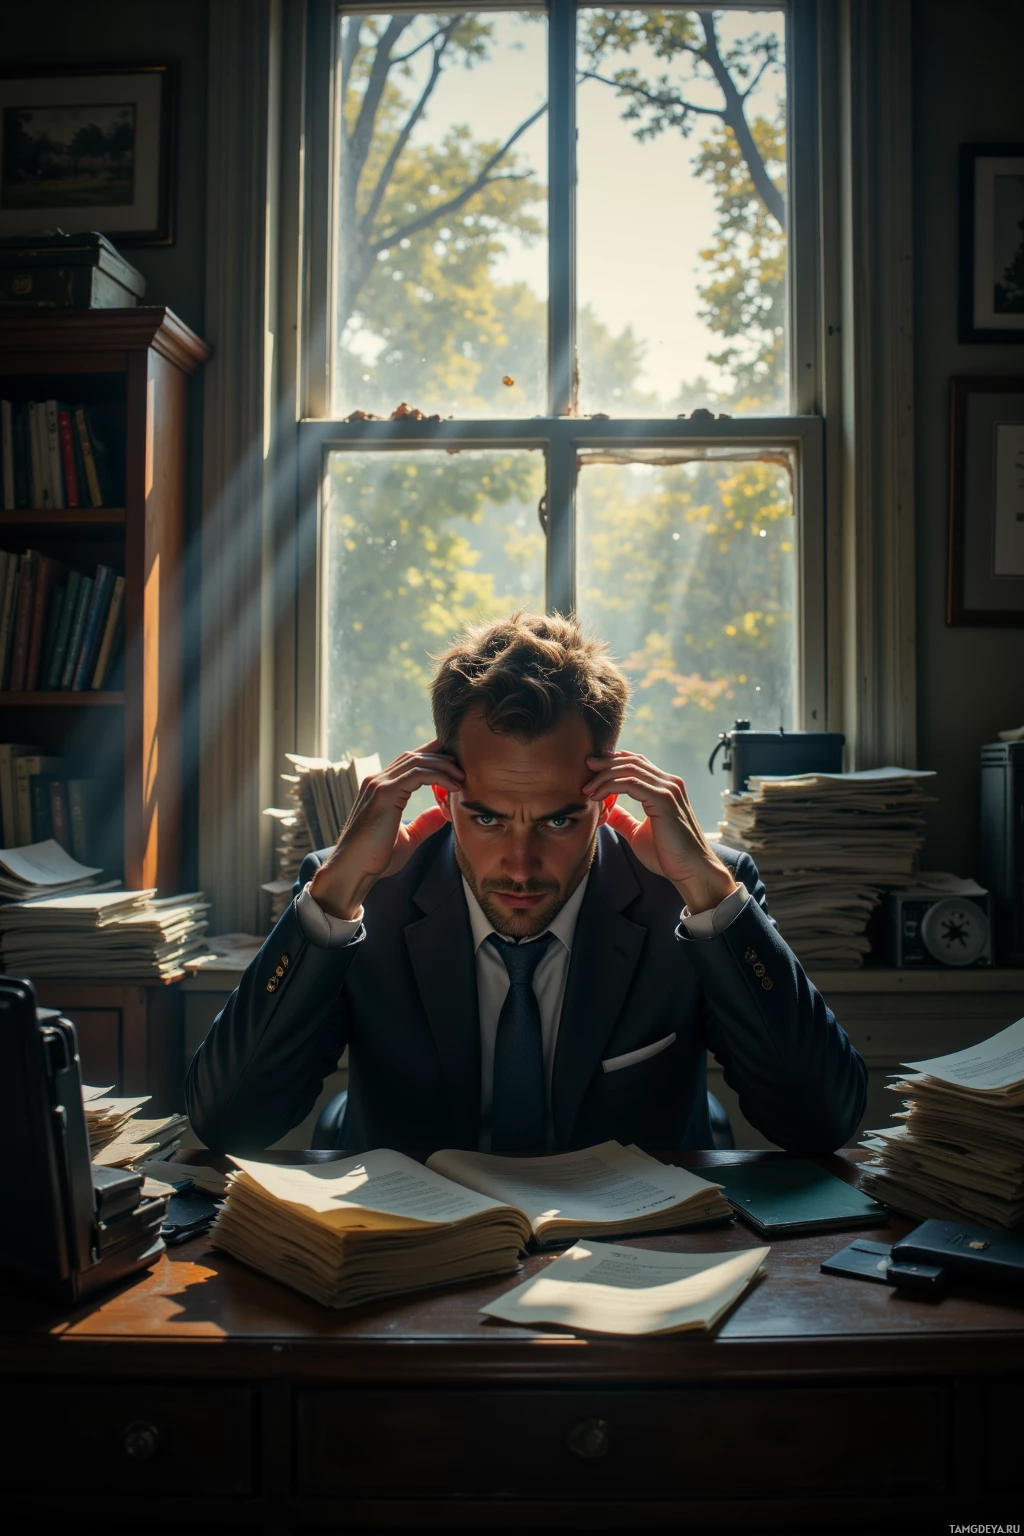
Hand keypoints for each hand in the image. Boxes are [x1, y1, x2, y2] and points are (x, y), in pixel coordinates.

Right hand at [308, 740, 463, 918]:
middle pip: (414, 756)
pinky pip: (417, 774)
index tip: (457, 768)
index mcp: (380, 788)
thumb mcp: (407, 837)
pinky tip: (453, 785)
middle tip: (464, 769)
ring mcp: (379, 784)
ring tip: (462, 777)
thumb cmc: (375, 859)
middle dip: (442, 758)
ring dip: (444, 766)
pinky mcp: (384, 793)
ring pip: (417, 761)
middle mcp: (377, 780)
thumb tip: (442, 812)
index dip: (434, 759)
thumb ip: (424, 823)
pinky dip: (438, 776)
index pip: (409, 762)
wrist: (353, 870)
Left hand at [582, 751, 736, 914]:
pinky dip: (610, 786)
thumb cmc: (668, 855)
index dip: (613, 761)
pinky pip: (631, 783)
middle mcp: (669, 783)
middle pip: (631, 761)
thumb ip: (623, 819)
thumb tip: (606, 810)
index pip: (637, 763)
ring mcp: (668, 789)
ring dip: (604, 776)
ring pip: (629, 769)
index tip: (591, 769)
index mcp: (665, 787)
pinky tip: (597, 796)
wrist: (690, 870)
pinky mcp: (663, 799)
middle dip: (605, 763)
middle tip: (585, 768)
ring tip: (587, 788)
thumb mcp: (638, 833)